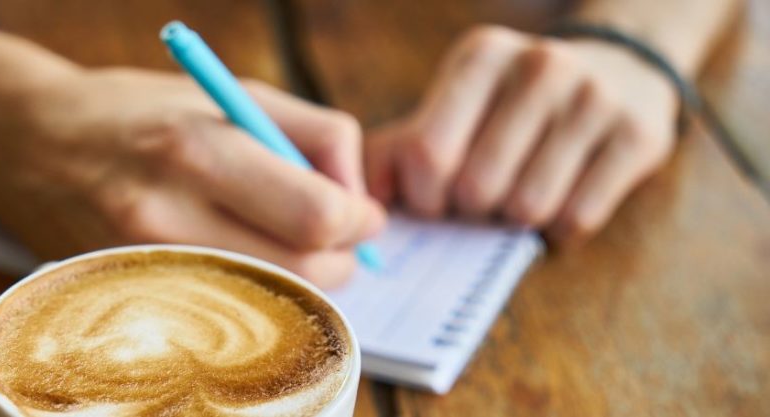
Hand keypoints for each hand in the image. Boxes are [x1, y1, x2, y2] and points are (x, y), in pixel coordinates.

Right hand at [0, 67, 384, 286]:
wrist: (29, 143)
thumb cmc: (137, 111)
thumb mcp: (230, 92)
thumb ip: (313, 135)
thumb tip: (360, 198)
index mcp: (195, 150)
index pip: (314, 215)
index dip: (356, 218)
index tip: (360, 212)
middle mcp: (165, 217)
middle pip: (301, 272)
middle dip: (339, 257)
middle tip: (335, 234)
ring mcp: (145, 266)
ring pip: (269, 300)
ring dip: (302, 277)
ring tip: (287, 240)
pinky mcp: (133, 295)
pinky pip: (225, 311)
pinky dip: (256, 291)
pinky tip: (246, 258)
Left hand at [365, 25, 677, 243]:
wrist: (619, 66)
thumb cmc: (510, 104)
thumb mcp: (454, 104)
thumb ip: (398, 149)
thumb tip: (360, 205)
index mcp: (481, 56)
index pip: (428, 154)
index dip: (424, 197)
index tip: (434, 200)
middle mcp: (540, 66)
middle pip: (477, 187)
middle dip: (470, 211)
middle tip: (479, 202)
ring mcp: (595, 98)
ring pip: (529, 207)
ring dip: (514, 221)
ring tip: (518, 197)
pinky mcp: (638, 135)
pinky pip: (578, 218)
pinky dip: (558, 229)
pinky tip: (560, 201)